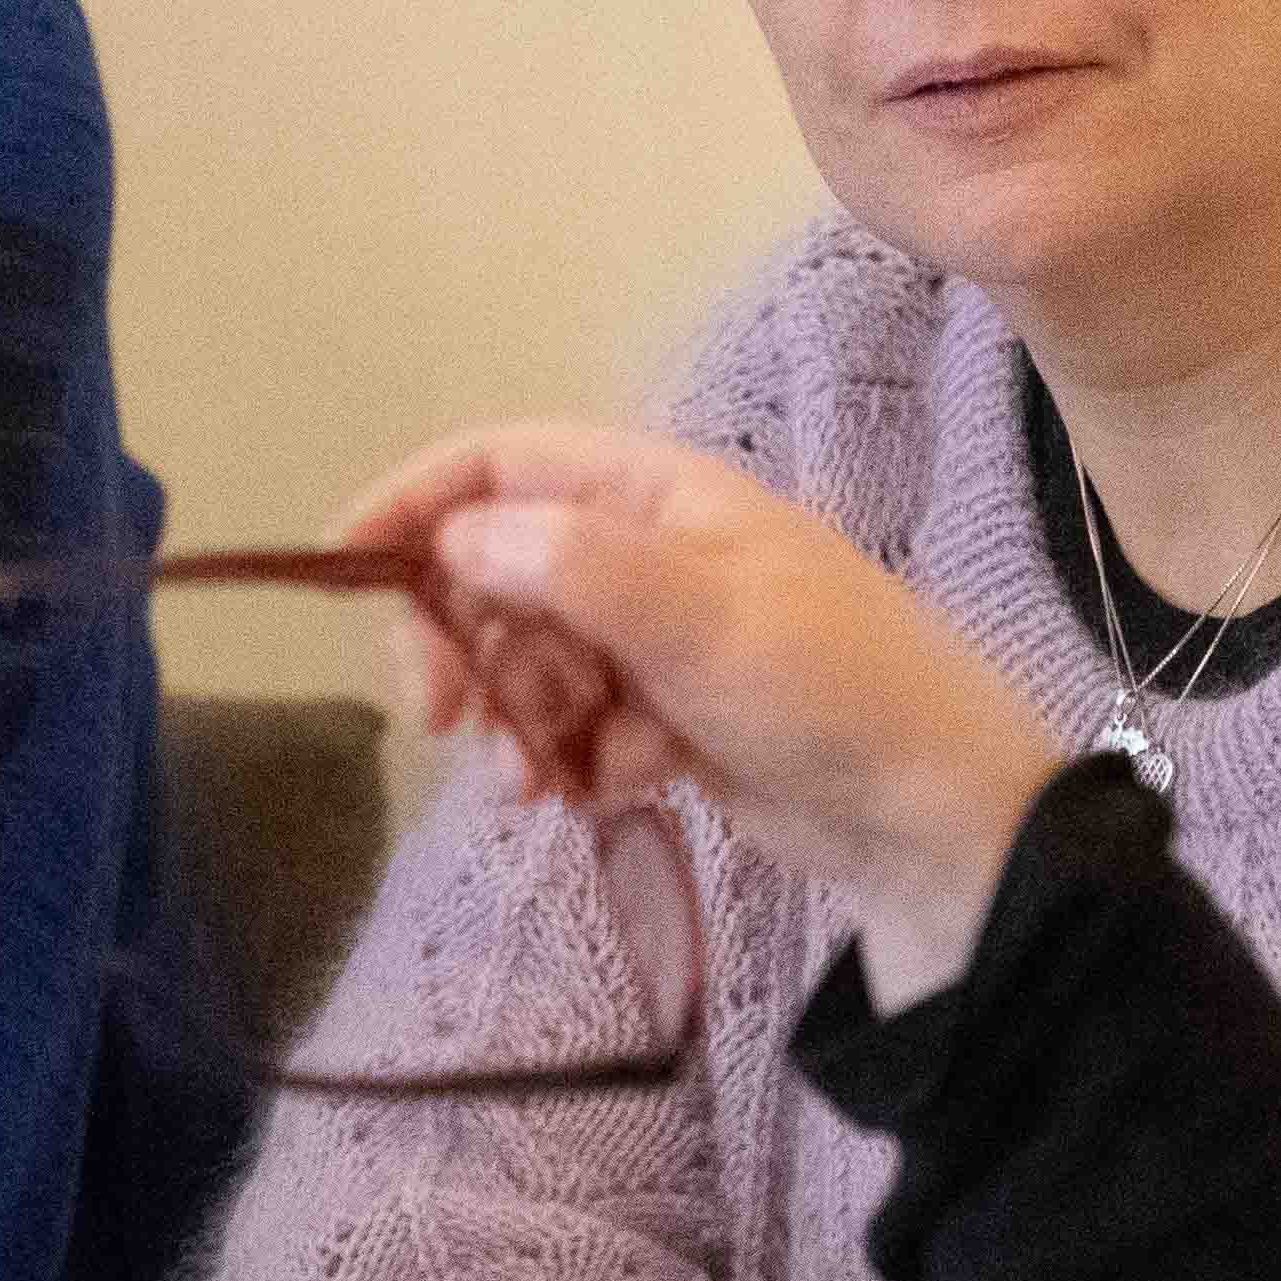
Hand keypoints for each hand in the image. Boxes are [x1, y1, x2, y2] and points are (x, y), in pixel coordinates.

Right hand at [336, 423, 1063, 1000]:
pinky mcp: (663, 717)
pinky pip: (572, 728)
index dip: (415, 503)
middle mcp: (646, 552)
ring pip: (525, 663)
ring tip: (544, 786)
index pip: (503, 463)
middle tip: (444, 722)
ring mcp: (654, 638)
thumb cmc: (832, 689)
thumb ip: (571, 566)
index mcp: (658, 494)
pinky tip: (621, 793)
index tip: (345, 567)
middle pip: (493, 571)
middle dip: (460, 644)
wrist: (935, 818)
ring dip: (518, 722)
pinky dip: (576, 763)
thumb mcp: (699, 617)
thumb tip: (460, 536)